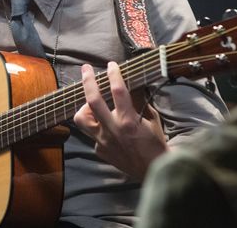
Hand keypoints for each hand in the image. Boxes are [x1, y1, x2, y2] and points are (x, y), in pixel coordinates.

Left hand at [74, 62, 168, 180]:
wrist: (153, 170)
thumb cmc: (155, 143)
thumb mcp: (151, 119)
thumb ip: (138, 101)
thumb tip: (131, 83)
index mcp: (128, 121)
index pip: (118, 91)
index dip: (113, 74)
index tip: (111, 65)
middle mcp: (112, 130)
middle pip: (92, 101)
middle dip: (87, 81)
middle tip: (85, 69)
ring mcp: (103, 142)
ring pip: (81, 119)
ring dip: (84, 107)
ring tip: (91, 103)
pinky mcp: (99, 150)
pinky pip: (92, 133)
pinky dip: (98, 126)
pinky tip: (106, 126)